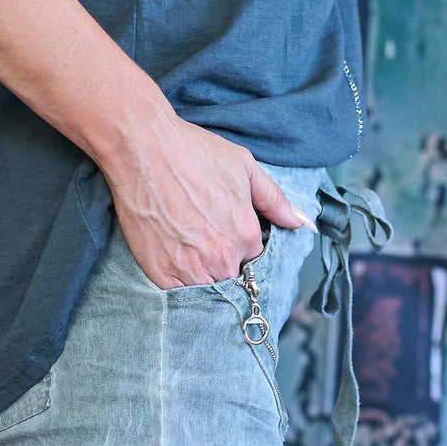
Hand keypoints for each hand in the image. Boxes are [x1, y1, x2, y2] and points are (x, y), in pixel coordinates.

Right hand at [104, 116, 310, 289]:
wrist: (144, 149)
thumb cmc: (193, 152)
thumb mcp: (244, 167)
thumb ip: (274, 200)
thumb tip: (302, 222)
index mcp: (245, 235)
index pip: (252, 259)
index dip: (238, 247)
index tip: (222, 233)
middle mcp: (222, 258)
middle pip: (229, 277)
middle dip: (221, 264)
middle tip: (201, 240)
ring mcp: (191, 269)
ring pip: (205, 291)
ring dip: (200, 277)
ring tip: (185, 249)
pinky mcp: (162, 275)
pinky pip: (177, 295)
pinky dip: (177, 284)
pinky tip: (171, 258)